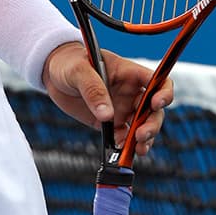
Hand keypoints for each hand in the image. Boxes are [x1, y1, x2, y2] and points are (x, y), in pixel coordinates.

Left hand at [42, 42, 172, 157]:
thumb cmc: (68, 61)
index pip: (157, 80)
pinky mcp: (110, 123)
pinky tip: (123, 153)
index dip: (163, 92)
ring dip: (145, 139)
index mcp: (127, 73)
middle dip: (152, 123)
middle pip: (154, 109)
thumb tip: (107, 115)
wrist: (52, 72)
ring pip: (143, 126)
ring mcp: (121, 108)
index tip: (157, 104)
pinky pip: (124, 138)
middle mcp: (129, 92)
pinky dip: (127, 147)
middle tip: (140, 135)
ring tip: (137, 149)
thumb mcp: (78, 70)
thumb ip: (93, 89)